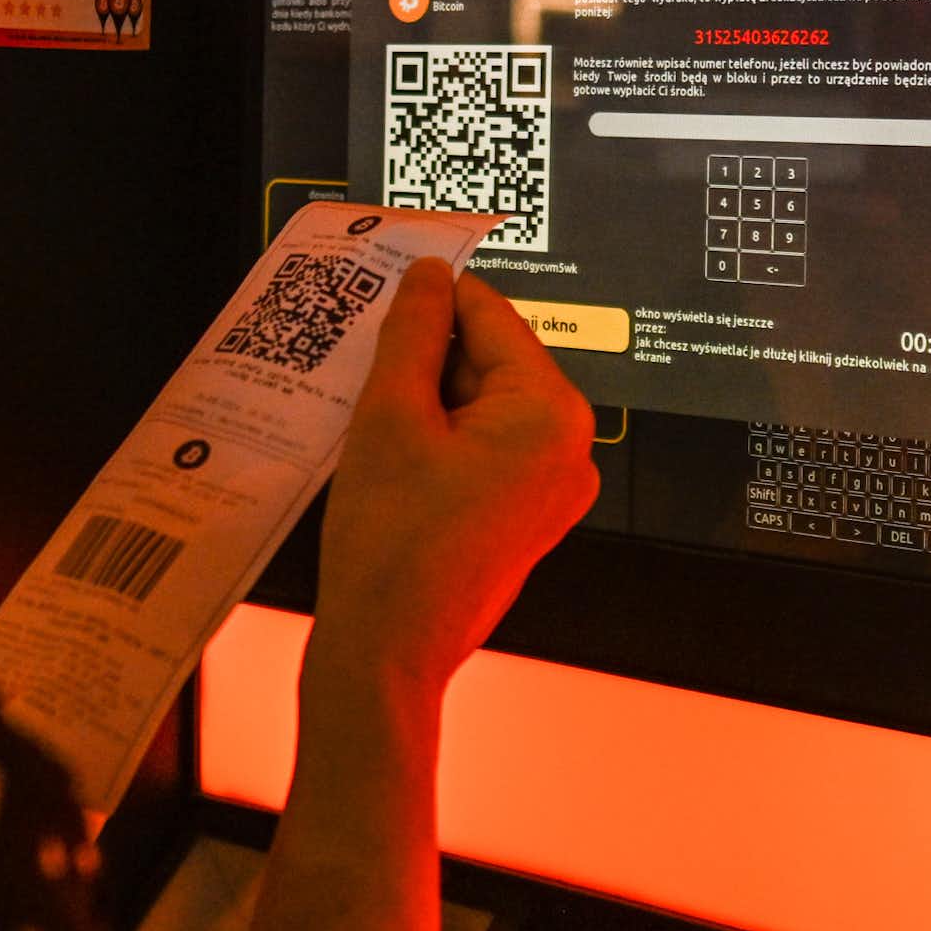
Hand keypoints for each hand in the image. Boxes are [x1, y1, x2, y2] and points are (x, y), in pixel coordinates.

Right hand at [307, 260, 599, 712]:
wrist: (387, 654)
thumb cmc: (392, 551)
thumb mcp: (390, 414)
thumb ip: (412, 331)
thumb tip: (429, 276)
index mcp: (550, 414)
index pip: (490, 315)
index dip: (431, 296)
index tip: (390, 283)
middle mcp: (567, 449)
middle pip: (489, 360)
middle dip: (425, 359)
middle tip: (364, 368)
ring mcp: (550, 487)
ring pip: (480, 405)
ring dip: (425, 400)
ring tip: (371, 423)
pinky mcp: (524, 514)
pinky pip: (482, 448)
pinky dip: (436, 439)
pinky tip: (389, 455)